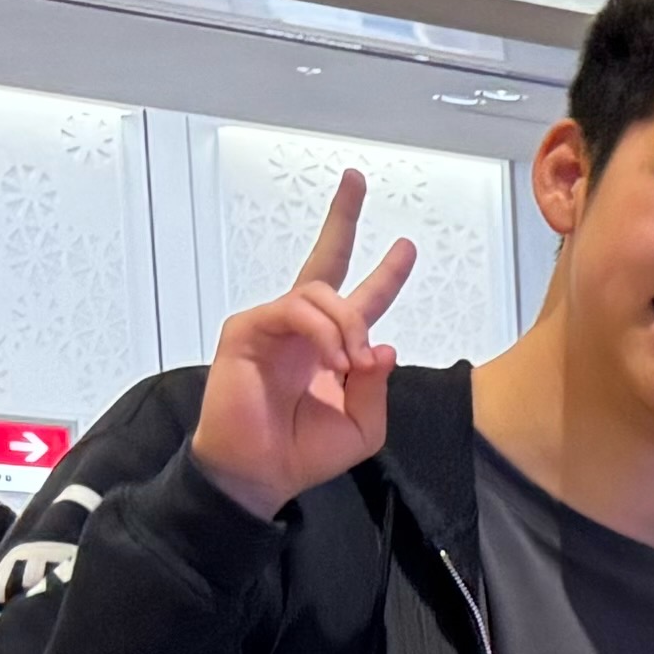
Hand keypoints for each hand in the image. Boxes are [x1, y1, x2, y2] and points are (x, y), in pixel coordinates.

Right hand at [190, 174, 418, 518]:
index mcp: (331, 346)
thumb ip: (378, 384)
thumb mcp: (363, 424)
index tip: (407, 246)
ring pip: (319, 293)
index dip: (385, 273)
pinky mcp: (247, 330)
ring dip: (347, 325)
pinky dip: (321, 333)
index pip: (360, 299)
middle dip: (342, 219)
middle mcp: (301, 329)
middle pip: (323, 261)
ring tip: (352, 363)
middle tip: (356, 180)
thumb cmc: (304, 451)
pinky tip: (333, 360)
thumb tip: (382, 343)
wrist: (260, 473)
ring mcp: (272, 325)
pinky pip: (294, 311)